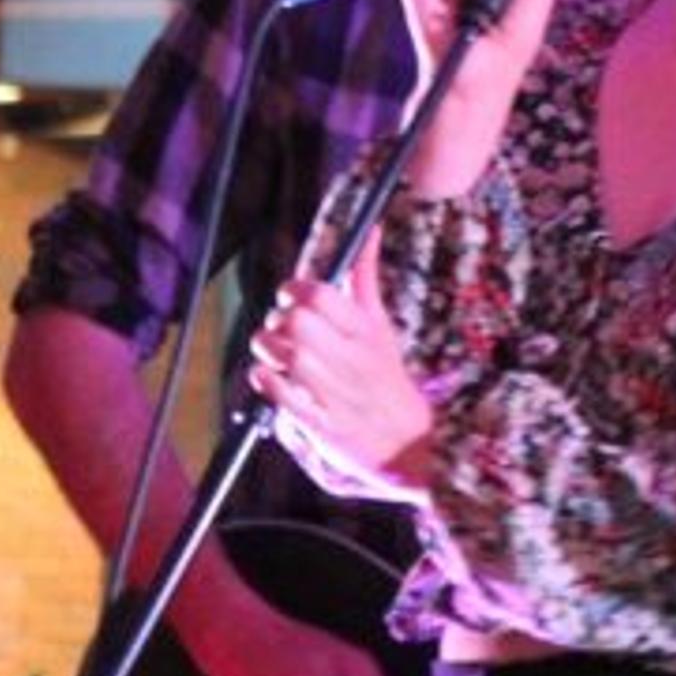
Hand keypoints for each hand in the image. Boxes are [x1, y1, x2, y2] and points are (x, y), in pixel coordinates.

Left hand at [251, 249, 435, 502]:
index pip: (318, 294)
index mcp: (366, 331)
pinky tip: (275, 379)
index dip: (294, 292)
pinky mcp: (320, 423)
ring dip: (269, 351)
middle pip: (295, 322)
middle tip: (284, 330)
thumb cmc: (387, 380)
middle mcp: (351, 359)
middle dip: (279, 322)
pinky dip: (266, 380)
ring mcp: (335, 392)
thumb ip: (365, 279)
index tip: (293, 300)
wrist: (410, 444)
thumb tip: (367, 232)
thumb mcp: (382, 326)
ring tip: (280, 357)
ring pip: (283, 354)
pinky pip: (277, 392)